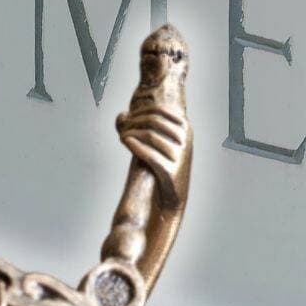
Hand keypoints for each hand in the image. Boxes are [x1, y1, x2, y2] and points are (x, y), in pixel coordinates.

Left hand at [116, 26, 190, 206]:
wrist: (172, 195)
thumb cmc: (161, 163)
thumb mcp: (154, 142)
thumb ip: (136, 125)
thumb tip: (120, 116)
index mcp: (185, 127)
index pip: (158, 110)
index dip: (137, 111)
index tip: (125, 118)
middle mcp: (185, 139)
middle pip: (152, 121)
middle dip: (132, 122)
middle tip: (120, 128)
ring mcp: (180, 155)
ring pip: (148, 135)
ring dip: (130, 132)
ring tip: (121, 136)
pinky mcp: (171, 171)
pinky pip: (148, 153)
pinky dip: (134, 144)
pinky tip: (124, 141)